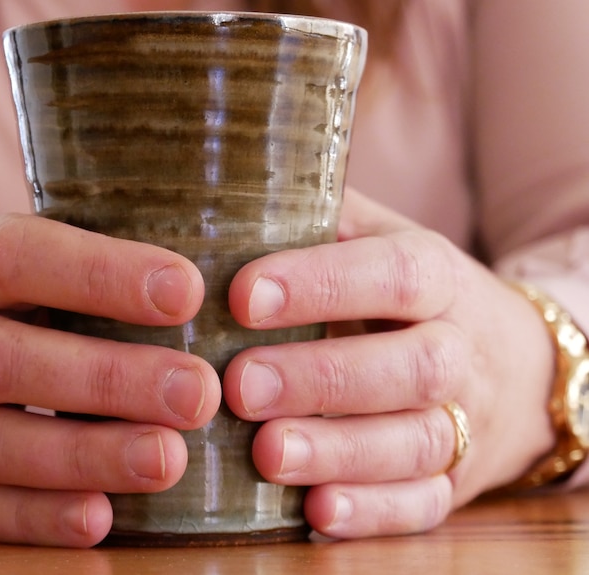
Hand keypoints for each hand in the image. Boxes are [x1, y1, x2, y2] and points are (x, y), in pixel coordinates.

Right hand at [0, 213, 220, 546]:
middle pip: (4, 360)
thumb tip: (206, 267)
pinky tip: (101, 517)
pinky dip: (38, 517)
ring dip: (82, 455)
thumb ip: (79, 261)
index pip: (17, 258)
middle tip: (196, 391)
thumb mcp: (3, 262)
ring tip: (168, 459)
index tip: (184, 290)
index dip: (98, 274)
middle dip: (104, 379)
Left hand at [222, 188, 556, 538]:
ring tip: (266, 453)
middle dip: (321, 379)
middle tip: (240, 386)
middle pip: (408, 367)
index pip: (393, 274)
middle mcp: (458, 351)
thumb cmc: (415, 295)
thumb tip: (234, 187)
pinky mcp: (456, 480)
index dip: (322, 285)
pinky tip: (316, 512)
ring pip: (415, 442)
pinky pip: (423, 503)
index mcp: (438, 279)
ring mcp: (465, 421)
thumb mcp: (385, 241)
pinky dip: (373, 512)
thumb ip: (324, 219)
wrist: (517, 362)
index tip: (244, 295)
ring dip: (339, 451)